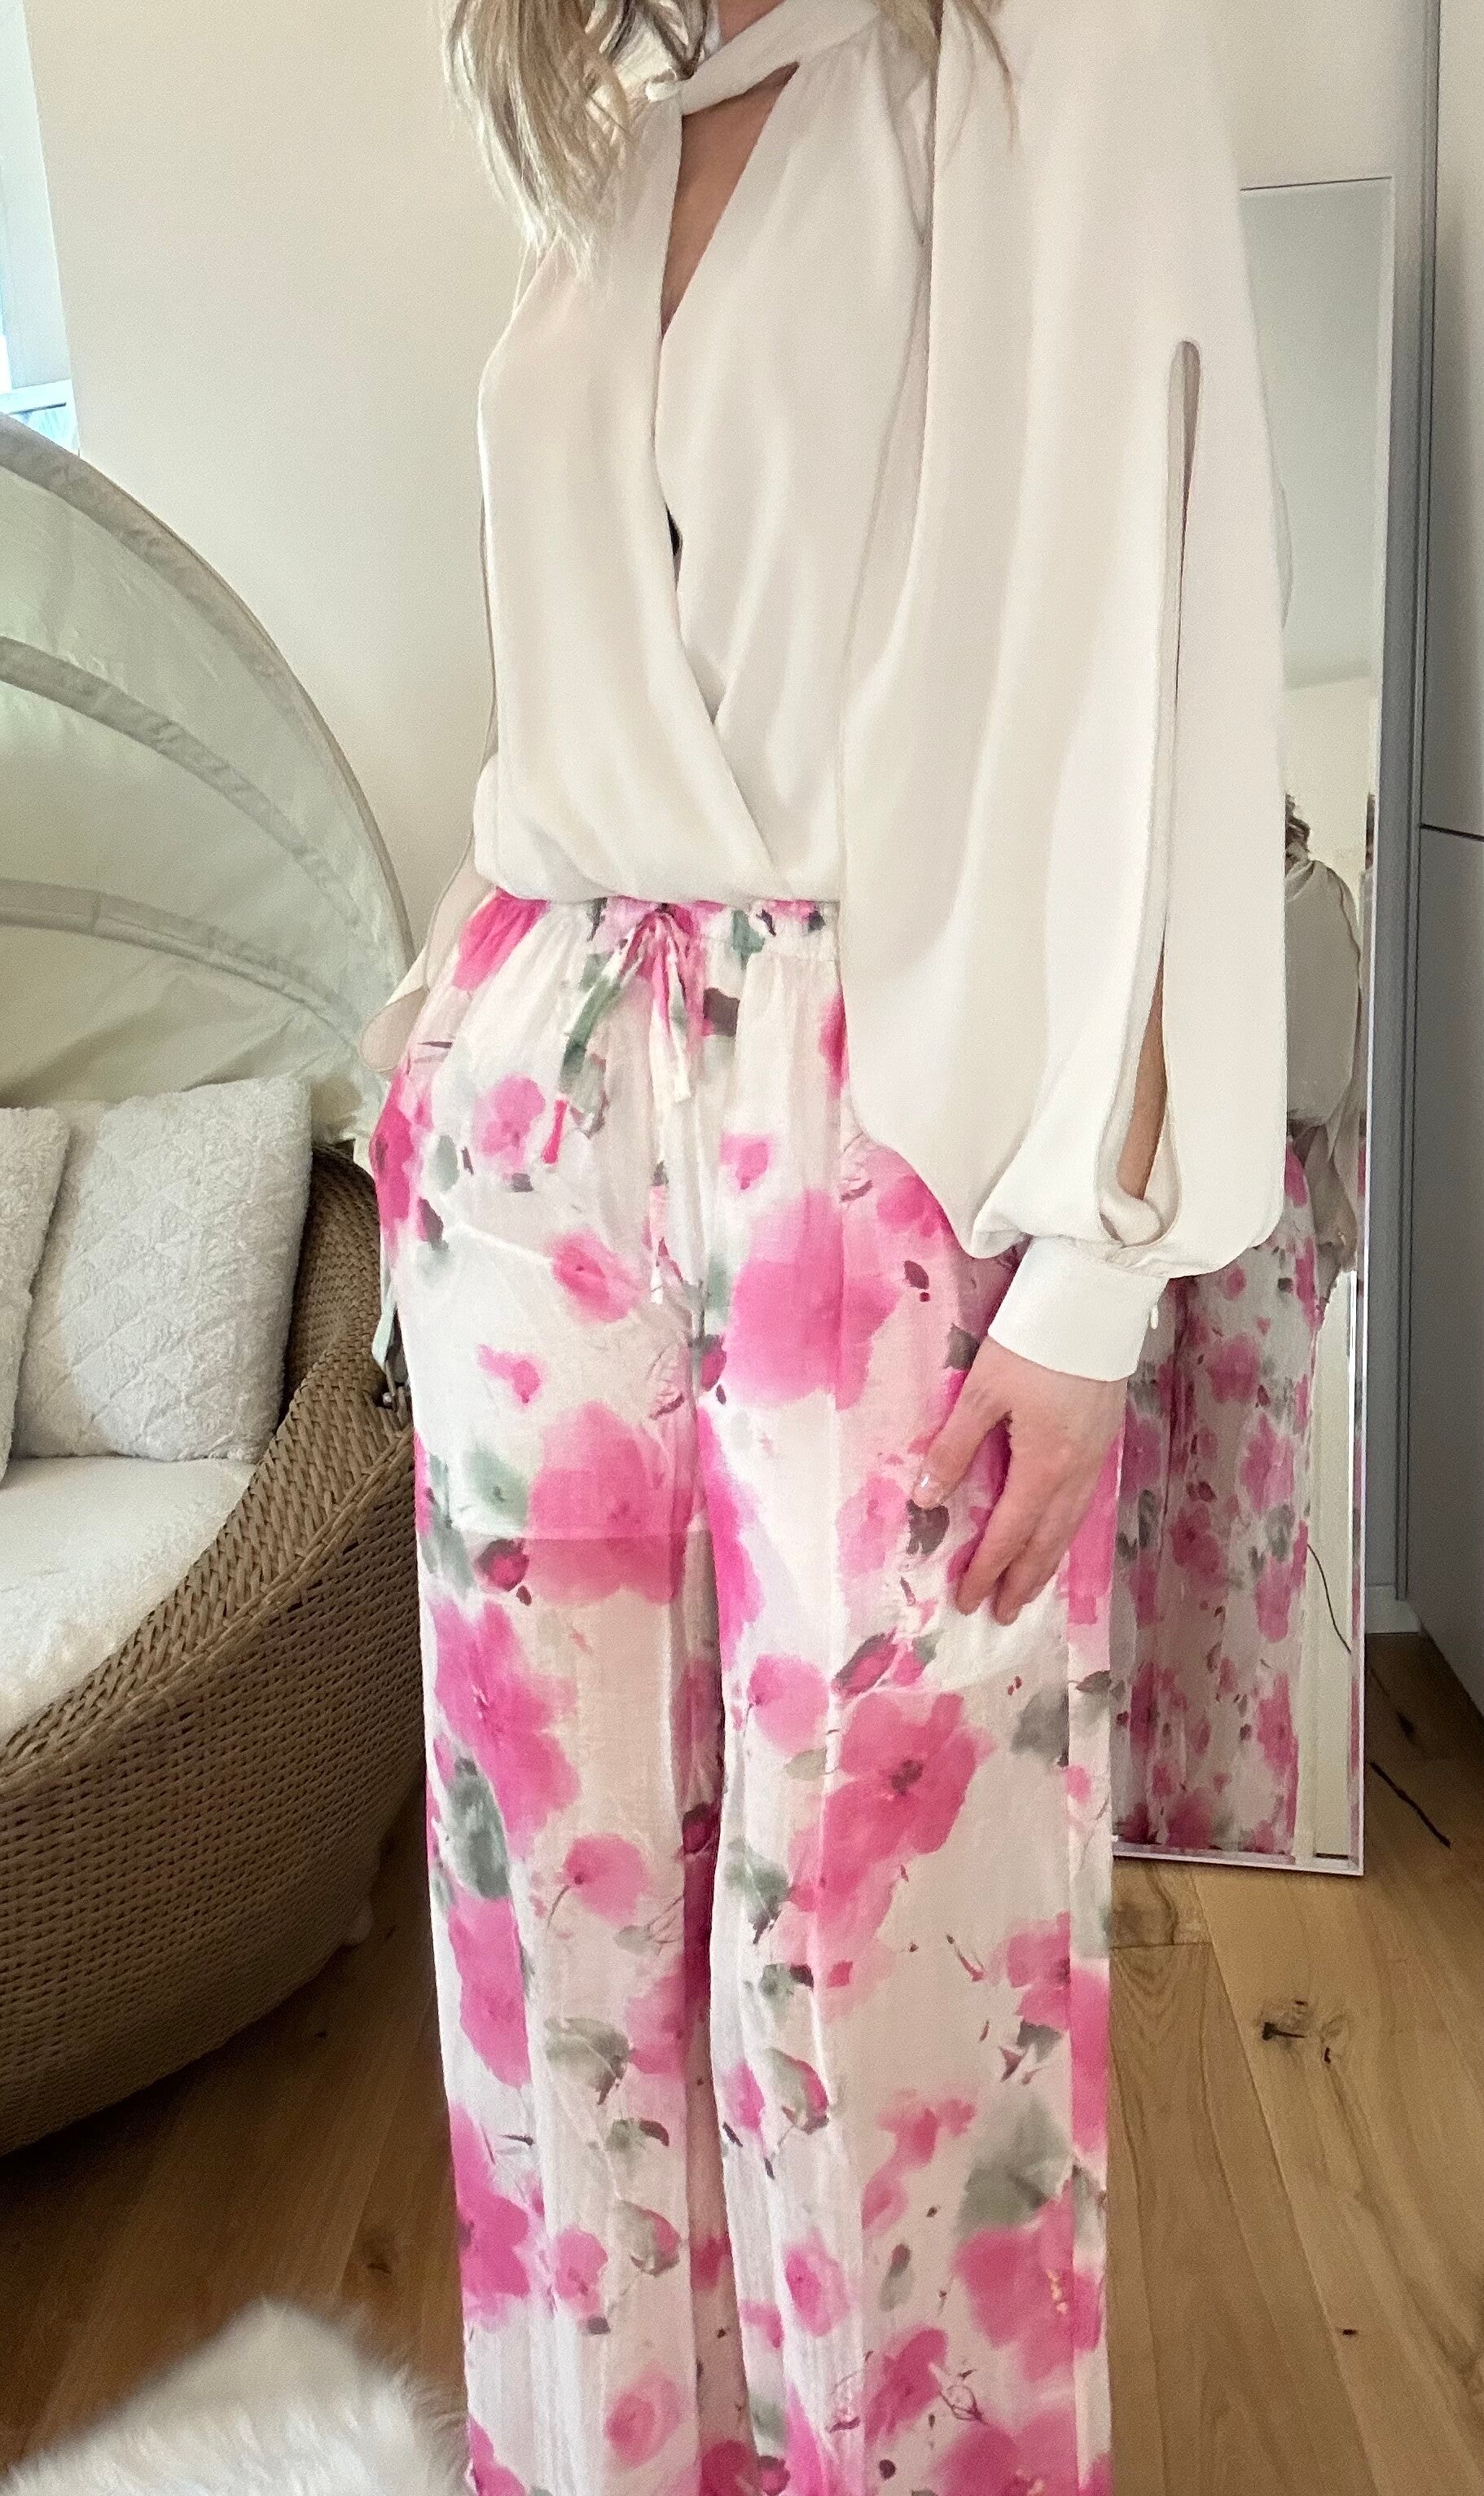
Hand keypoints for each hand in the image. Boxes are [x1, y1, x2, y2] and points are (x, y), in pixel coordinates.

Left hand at [915, 1338, 1125, 1624]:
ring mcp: (1095, 1457)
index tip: (967, 1600)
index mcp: (1043, 1465)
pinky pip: (1084, 1504)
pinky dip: (1067, 1531)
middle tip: (1002, 1614)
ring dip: (1046, 1561)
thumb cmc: (1032, 1340)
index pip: (1009, 1532)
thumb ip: (954, 1446)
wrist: (1096, 1301)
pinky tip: (1058, 1534)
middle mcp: (1075, 1471)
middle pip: (1046, 1541)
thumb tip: (927, 1497)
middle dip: (1022, 1580)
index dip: (987, 1569)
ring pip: (1070, 1525)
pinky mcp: (1104, 1439)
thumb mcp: (983, 1391)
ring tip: (1029, 1589)